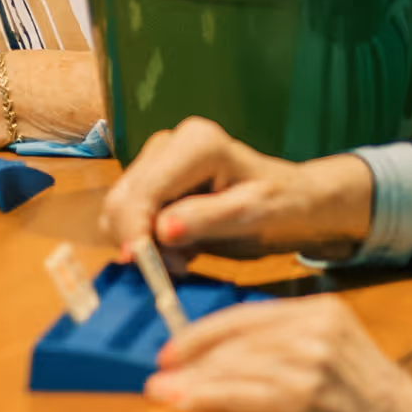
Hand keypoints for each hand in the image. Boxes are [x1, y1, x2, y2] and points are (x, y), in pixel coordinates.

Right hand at [101, 117, 374, 261]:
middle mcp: (169, 142)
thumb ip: (206, 219)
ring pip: (120, 207)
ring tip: (183, 260)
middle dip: (138, 240)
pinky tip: (178, 248)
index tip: (142, 267)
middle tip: (174, 270)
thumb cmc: (280, 204)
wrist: (290, 198)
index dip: (134, 230)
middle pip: (123, 198)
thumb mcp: (252, 215)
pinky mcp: (152, 176)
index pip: (144, 191)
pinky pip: (129, 213)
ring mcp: (158, 157)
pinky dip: (145, 239)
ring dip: (142, 243)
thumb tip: (160, 230)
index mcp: (196, 144)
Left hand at [146, 293, 411, 411]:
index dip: (204, 332)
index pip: (248, 313)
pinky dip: (209, 397)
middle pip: (237, 336)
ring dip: (193, 380)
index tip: (172, 349)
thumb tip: (235, 360)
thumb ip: (294, 352)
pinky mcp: (316, 394)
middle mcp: (321, 325)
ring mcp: (319, 358)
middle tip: (159, 373)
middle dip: (192, 356)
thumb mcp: (340, 365)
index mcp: (326, 311)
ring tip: (161, 393)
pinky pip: (248, 392)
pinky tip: (184, 403)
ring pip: (238, 363)